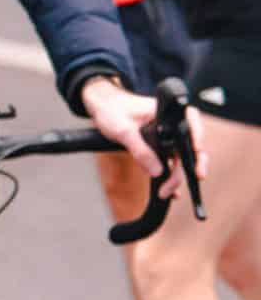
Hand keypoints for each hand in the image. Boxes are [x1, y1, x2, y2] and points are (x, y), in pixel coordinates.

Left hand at [81, 77, 209, 195]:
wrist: (102, 108)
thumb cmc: (113, 111)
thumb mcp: (124, 131)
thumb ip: (140, 150)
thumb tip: (157, 171)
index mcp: (167, 113)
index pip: (192, 121)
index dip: (198, 136)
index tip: (197, 150)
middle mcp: (171, 125)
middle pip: (190, 144)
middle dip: (194, 163)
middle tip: (197, 177)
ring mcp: (166, 137)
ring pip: (181, 157)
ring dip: (179, 174)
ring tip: (170, 191)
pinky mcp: (158, 147)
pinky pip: (168, 162)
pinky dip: (169, 175)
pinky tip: (170, 190)